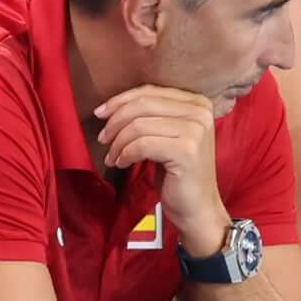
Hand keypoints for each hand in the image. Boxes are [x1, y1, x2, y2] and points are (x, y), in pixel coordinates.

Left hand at [90, 83, 231, 251]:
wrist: (198, 209)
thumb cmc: (178, 174)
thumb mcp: (167, 136)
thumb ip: (152, 115)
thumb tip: (112, 106)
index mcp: (197, 102)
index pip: (150, 91)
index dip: (120, 100)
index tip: (100, 113)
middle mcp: (200, 112)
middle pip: (143, 105)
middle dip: (116, 121)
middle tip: (103, 139)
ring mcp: (195, 130)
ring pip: (139, 125)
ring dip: (118, 143)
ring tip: (112, 157)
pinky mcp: (186, 150)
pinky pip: (142, 145)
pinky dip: (125, 154)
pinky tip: (122, 164)